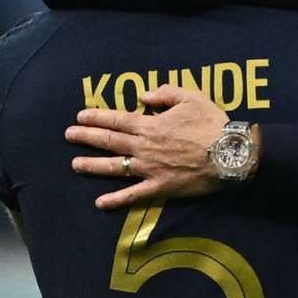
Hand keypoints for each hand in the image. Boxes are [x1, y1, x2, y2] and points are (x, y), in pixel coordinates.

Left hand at [65, 85, 229, 208]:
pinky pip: (133, 195)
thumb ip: (165, 93)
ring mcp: (149, 169)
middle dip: (86, 137)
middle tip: (68, 135)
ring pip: (115, 167)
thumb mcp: (191, 97)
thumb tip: (143, 96)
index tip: (80, 116)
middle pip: (109, 141)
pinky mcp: (160, 187)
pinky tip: (100, 203)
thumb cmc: (212, 123)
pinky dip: (116, 200)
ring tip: (75, 164)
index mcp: (150, 124)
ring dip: (92, 165)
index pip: (116, 119)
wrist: (230, 154)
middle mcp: (144, 147)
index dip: (96, 117)